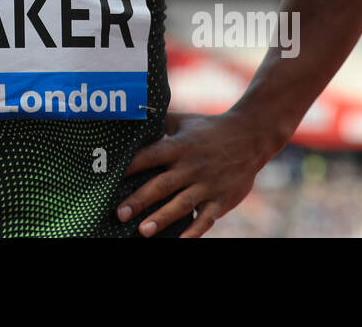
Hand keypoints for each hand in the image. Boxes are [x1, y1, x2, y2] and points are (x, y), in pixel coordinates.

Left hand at [119, 110, 275, 236]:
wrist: (251, 135)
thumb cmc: (210, 127)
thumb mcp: (184, 120)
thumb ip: (159, 123)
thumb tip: (131, 120)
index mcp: (179, 146)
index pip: (149, 156)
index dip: (130, 166)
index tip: (110, 178)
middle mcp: (191, 166)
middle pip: (161, 185)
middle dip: (139, 200)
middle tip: (119, 214)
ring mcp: (207, 184)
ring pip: (181, 204)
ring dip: (162, 218)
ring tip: (143, 231)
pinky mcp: (221, 199)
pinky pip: (206, 218)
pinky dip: (194, 231)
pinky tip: (180, 241)